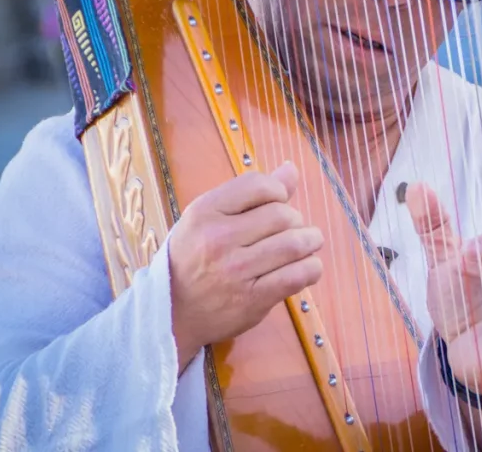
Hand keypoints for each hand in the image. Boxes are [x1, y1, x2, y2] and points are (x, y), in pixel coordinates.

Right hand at [168, 162, 323, 369]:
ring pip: (294, 244)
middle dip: (296, 220)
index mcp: (205, 212)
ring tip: (309, 243)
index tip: (278, 203)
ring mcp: (235, 271)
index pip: (259, 185)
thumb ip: (251, 193)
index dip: (278, 190)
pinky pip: (297, 276)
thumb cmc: (194, 258)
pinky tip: (307, 266)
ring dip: (311, 241)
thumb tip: (291, 169)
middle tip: (293, 229)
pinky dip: (311, 268)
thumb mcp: (209, 218)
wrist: (170, 312)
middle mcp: (218, 239)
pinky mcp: (252, 300)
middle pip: (282, 215)